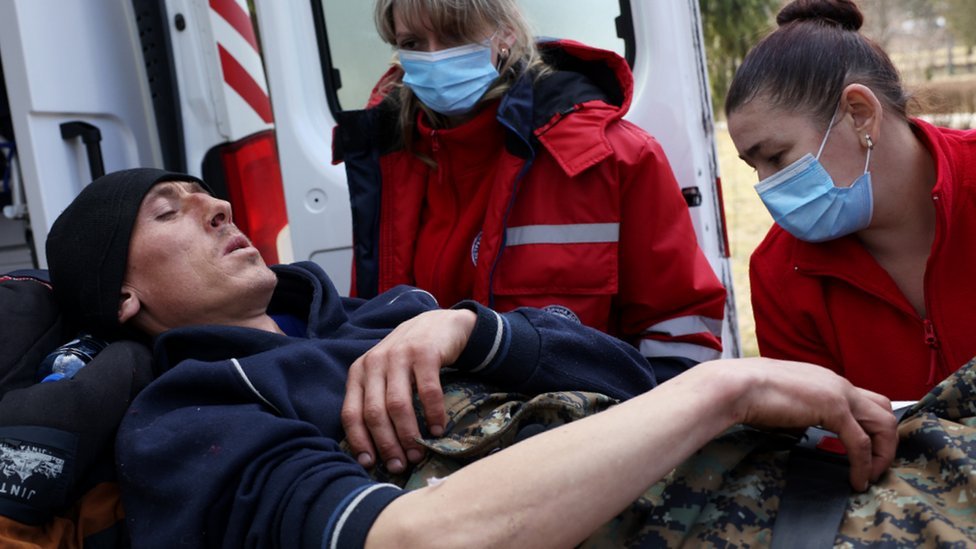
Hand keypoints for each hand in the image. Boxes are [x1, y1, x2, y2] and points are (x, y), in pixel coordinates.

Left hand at [342, 309, 476, 472]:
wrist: (438, 325)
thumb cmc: (408, 358)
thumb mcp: (383, 375)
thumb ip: (374, 401)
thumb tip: (370, 451)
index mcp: (359, 372)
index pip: (350, 413)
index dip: (359, 441)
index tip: (369, 464)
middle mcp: (375, 363)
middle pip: (374, 413)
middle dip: (386, 445)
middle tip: (400, 465)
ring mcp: (399, 355)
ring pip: (398, 405)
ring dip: (408, 435)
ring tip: (418, 453)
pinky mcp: (424, 352)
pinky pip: (427, 391)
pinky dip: (433, 414)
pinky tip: (438, 430)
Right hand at [717, 358, 897, 490]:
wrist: (735, 386)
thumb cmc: (748, 393)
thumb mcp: (783, 402)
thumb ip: (801, 414)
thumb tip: (803, 430)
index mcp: (825, 380)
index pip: (864, 402)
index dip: (870, 430)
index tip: (861, 455)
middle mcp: (838, 383)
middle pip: (884, 410)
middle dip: (886, 442)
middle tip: (873, 467)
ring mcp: (838, 393)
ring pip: (884, 423)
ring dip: (882, 453)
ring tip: (868, 476)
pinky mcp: (833, 409)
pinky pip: (860, 442)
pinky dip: (862, 464)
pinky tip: (855, 480)